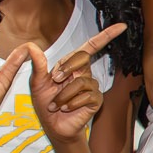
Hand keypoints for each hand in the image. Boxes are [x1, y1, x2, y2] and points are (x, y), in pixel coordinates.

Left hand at [29, 23, 124, 143]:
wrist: (54, 126)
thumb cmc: (47, 104)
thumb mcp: (37, 83)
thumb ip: (38, 65)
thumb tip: (31, 46)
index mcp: (72, 66)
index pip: (91, 47)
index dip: (106, 36)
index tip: (121, 26)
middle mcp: (85, 74)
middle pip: (83, 57)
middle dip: (66, 68)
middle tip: (55, 80)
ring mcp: (92, 87)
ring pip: (81, 81)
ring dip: (63, 94)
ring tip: (56, 104)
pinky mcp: (96, 100)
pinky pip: (86, 96)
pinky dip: (71, 103)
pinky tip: (66, 108)